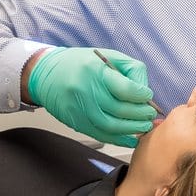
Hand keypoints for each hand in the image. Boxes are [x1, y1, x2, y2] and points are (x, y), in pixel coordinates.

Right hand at [26, 47, 156, 147]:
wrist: (45, 74)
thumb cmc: (80, 63)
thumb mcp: (108, 56)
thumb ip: (131, 70)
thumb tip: (146, 92)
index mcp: (95, 71)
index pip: (125, 89)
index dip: (142, 95)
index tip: (147, 96)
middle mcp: (85, 91)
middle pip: (120, 110)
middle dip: (141, 115)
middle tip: (150, 115)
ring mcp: (78, 109)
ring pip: (111, 126)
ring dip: (132, 129)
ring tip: (143, 126)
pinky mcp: (75, 122)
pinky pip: (100, 135)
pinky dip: (118, 139)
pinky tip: (130, 138)